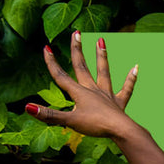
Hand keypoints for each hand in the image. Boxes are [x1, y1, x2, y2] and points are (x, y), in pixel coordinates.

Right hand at [25, 30, 139, 140]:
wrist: (121, 130)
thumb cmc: (95, 126)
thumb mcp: (69, 121)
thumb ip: (49, 115)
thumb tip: (28, 106)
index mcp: (79, 93)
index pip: (61, 76)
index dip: (52, 63)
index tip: (47, 47)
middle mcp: (92, 90)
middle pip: (82, 67)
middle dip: (77, 50)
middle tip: (76, 32)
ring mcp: (106, 95)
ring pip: (103, 72)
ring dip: (101, 56)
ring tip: (101, 40)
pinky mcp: (119, 103)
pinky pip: (126, 89)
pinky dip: (131, 78)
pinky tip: (136, 67)